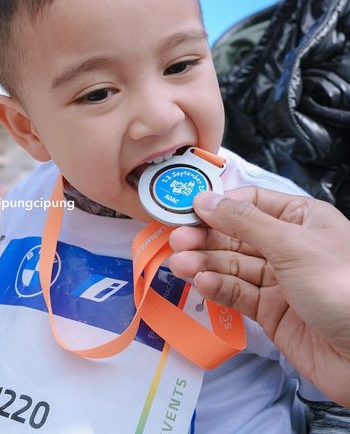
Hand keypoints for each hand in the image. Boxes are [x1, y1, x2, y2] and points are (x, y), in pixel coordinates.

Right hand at [168, 187, 349, 406]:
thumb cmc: (341, 288)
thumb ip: (244, 222)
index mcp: (301, 219)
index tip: (187, 209)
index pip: (251, 202)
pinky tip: (203, 284)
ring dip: (205, 264)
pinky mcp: (270, 311)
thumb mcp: (292, 245)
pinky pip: (238, 293)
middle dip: (206, 237)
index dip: (219, 205)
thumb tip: (204, 199)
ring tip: (181, 265)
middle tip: (177, 241)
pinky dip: (218, 289)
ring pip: (232, 265)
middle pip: (236, 235)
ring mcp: (278, 280)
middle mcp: (288, 245)